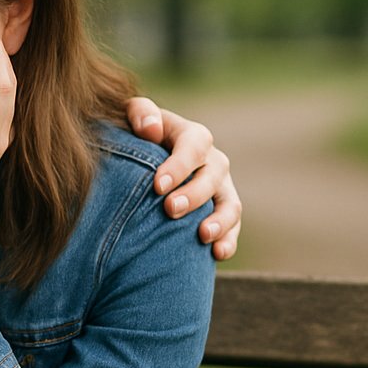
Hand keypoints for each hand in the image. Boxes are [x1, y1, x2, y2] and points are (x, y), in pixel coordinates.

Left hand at [125, 97, 241, 260]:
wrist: (144, 162)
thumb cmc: (136, 137)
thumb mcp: (134, 118)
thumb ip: (140, 113)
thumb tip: (150, 128)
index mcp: (192, 136)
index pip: (194, 145)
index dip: (179, 165)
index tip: (158, 185)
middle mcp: (212, 162)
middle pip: (213, 176)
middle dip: (194, 194)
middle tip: (170, 210)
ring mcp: (220, 189)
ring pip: (230, 204)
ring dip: (220, 221)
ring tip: (202, 235)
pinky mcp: (222, 212)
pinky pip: (233, 228)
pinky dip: (228, 241)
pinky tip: (217, 254)